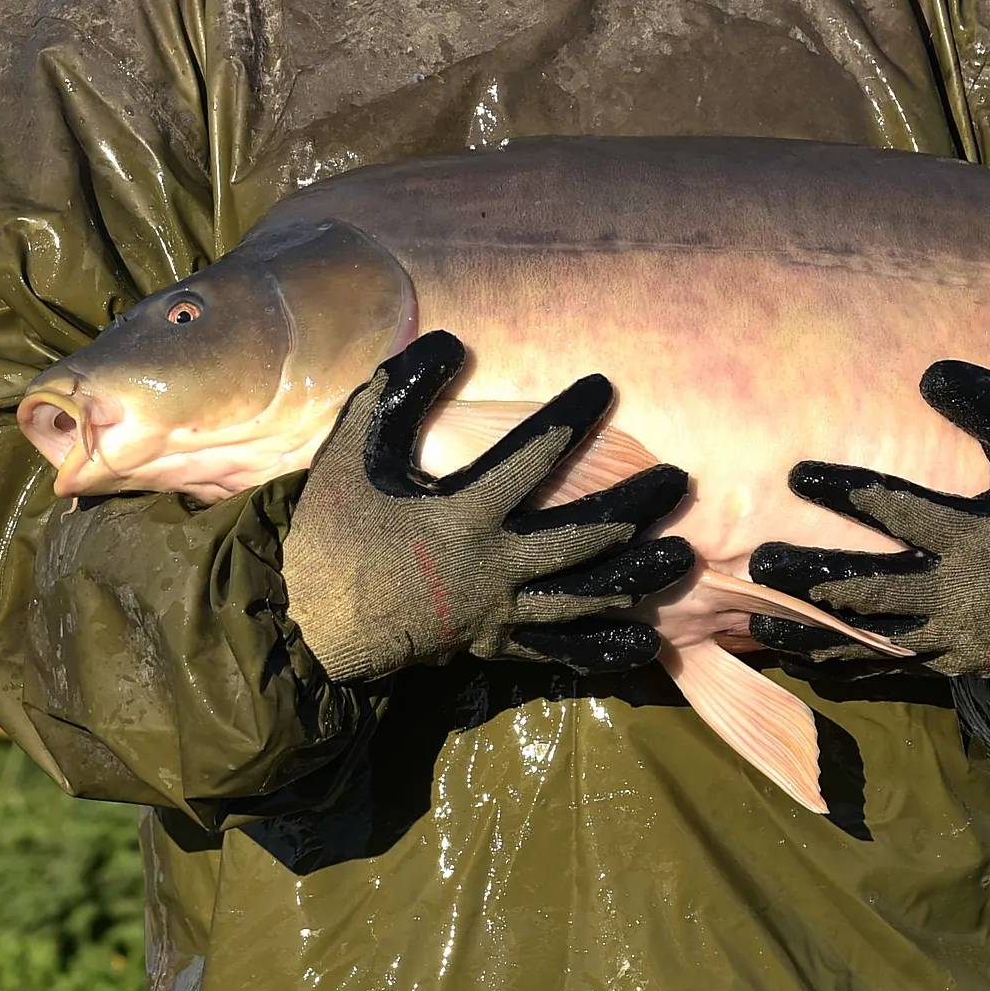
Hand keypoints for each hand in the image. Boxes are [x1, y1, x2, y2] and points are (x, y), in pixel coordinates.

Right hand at [281, 331, 693, 682]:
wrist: (308, 623)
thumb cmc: (331, 529)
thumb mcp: (354, 448)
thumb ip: (399, 392)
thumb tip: (450, 340)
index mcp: (462, 514)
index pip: (532, 457)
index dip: (571, 418)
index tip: (603, 388)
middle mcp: (493, 566)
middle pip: (581, 535)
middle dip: (633, 506)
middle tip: (677, 480)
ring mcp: (497, 612)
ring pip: (583, 595)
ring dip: (634, 574)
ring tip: (682, 554)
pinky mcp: (493, 645)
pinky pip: (559, 650)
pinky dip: (603, 647)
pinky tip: (645, 642)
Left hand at [746, 360, 989, 677]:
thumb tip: (933, 370)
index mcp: (974, 534)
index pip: (894, 509)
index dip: (843, 491)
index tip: (797, 476)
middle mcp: (958, 590)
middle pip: (867, 586)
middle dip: (809, 575)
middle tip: (757, 563)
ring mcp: (959, 635)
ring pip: (872, 637)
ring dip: (814, 632)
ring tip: (757, 626)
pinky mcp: (963, 664)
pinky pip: (896, 666)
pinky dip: (850, 664)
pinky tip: (809, 660)